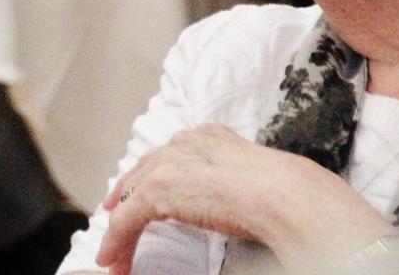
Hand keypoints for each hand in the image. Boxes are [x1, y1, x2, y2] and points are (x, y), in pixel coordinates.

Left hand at [96, 124, 389, 274]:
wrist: (285, 196)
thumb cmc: (284, 196)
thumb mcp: (250, 182)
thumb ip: (229, 183)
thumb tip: (228, 204)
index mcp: (208, 138)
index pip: (167, 158)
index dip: (149, 178)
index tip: (137, 194)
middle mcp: (183, 144)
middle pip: (142, 173)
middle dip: (125, 198)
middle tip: (114, 217)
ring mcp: (168, 164)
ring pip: (131, 200)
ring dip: (120, 231)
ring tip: (114, 256)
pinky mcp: (156, 190)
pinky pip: (126, 220)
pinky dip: (117, 242)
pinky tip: (113, 259)